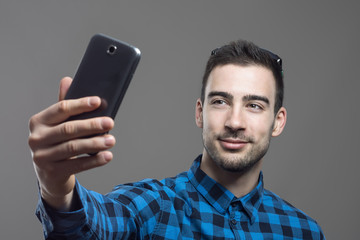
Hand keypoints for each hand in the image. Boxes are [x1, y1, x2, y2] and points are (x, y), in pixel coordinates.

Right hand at [28, 77, 115, 209]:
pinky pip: (77, 165)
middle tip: (110, 122)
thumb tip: (67, 80)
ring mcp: (42, 157)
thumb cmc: (57, 143)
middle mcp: (36, 138)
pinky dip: (94, 160)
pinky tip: (107, 156)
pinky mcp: (52, 172)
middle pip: (68, 129)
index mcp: (38, 122)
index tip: (98, 101)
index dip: (80, 104)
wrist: (49, 174)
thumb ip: (64, 105)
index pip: (61, 109)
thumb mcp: (57, 124)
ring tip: (111, 140)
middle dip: (92, 125)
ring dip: (95, 143)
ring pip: (73, 147)